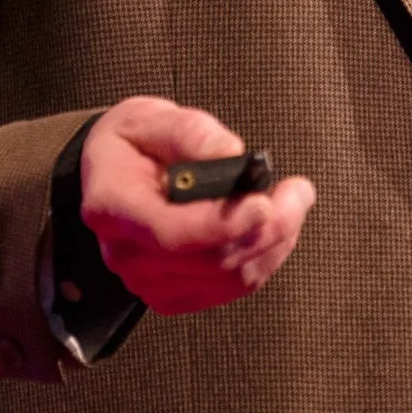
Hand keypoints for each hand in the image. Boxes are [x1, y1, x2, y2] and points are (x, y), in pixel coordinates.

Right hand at [79, 96, 316, 314]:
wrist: (114, 174)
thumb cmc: (133, 144)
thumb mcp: (152, 118)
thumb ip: (191, 133)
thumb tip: (231, 154)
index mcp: (113, 206)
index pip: (170, 234)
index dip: (222, 226)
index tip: (263, 204)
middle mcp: (126, 253)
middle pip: (210, 260)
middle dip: (269, 228)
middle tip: (298, 192)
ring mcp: (148, 280)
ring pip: (230, 278)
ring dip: (274, 243)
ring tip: (292, 203)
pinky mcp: (173, 294)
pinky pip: (232, 288)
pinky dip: (264, 259)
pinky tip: (272, 228)